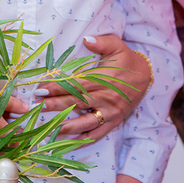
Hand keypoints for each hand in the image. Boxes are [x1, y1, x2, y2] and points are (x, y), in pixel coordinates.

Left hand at [35, 35, 149, 139]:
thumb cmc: (127, 60)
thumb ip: (102, 42)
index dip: (58, 88)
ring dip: (65, 126)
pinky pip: (98, 134)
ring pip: (85, 122)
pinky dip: (84, 140)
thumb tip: (86, 39)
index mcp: (104, 79)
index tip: (41, 89)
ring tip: (47, 129)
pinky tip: (70, 143)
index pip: (76, 85)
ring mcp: (110, 112)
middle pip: (76, 103)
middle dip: (55, 105)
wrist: (147, 77)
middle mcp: (106, 98)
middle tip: (37, 106)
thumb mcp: (117, 45)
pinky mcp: (114, 122)